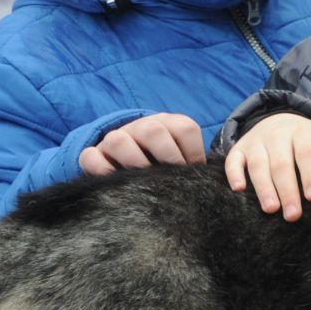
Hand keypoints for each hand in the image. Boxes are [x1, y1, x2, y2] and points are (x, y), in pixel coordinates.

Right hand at [80, 113, 204, 175]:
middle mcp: (141, 127)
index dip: (193, 151)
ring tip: (145, 181)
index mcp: (168, 124)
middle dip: (166, 155)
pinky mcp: (93, 153)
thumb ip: (195, 164)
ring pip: (119, 140)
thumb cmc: (164, 162)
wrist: (127, 157)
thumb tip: (219, 185)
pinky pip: (91, 156)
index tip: (194, 171)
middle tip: (172, 176)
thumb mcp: (183, 156)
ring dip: (135, 162)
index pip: (185, 128)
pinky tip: (117, 182)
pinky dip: (102, 170)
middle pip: (152, 130)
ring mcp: (114, 138)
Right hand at [225, 112, 310, 221]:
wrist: (277, 121)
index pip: (306, 153)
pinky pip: (233, 161)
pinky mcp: (240, 149)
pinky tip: (239, 190)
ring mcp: (256, 142)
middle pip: (282, 164)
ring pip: (258, 165)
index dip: (310, 174)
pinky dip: (234, 174)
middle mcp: (277, 135)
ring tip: (271, 209)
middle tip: (293, 215)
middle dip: (287, 190)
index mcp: (302, 133)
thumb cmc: (307, 138)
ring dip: (263, 188)